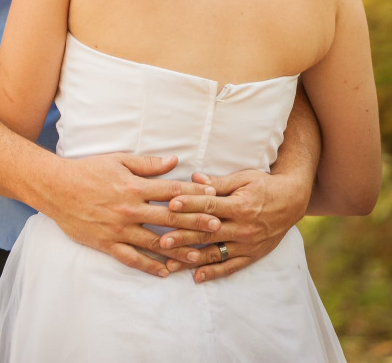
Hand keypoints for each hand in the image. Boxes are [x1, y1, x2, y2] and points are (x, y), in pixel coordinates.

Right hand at [46, 153, 218, 277]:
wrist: (56, 188)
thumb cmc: (88, 170)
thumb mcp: (118, 160)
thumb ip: (147, 164)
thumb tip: (174, 161)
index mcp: (134, 187)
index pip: (171, 192)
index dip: (193, 195)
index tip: (212, 198)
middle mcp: (129, 209)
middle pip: (169, 219)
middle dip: (195, 223)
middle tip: (217, 228)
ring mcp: (119, 229)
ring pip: (154, 243)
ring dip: (178, 249)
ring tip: (198, 255)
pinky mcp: (107, 243)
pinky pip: (132, 258)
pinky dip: (150, 266)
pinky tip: (165, 271)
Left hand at [157, 168, 309, 282]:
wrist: (293, 201)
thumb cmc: (265, 185)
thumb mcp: (244, 178)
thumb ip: (218, 183)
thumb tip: (194, 178)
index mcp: (240, 206)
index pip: (209, 206)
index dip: (189, 205)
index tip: (170, 204)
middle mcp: (243, 228)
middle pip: (207, 232)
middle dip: (183, 236)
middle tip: (162, 240)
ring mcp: (247, 244)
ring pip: (214, 253)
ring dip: (191, 259)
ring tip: (170, 263)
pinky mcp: (252, 255)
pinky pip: (230, 267)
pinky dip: (213, 273)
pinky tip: (196, 277)